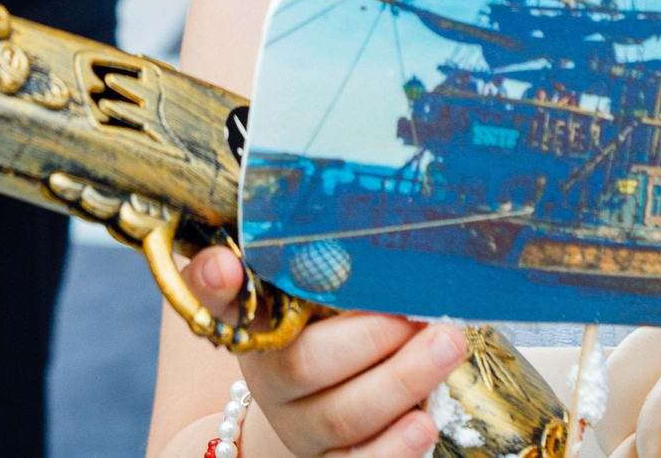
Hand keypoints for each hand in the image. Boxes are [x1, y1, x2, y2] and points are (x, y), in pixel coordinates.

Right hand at [183, 246, 464, 457]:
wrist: (319, 409)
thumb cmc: (331, 329)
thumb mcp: (323, 291)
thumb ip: (329, 258)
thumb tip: (378, 224)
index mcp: (254, 319)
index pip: (218, 296)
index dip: (214, 283)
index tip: (226, 265)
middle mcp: (266, 374)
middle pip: (304, 363)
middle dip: (372, 337)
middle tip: (424, 313)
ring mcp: (296, 426)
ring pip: (340, 416)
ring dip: (402, 381)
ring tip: (447, 348)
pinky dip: (394, 449)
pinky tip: (424, 423)